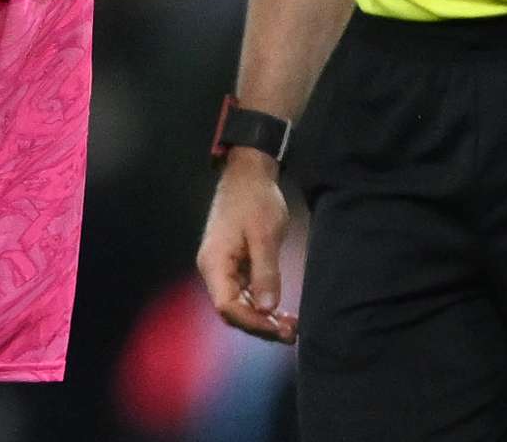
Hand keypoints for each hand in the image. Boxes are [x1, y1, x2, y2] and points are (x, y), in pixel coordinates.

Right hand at [196, 152, 297, 342]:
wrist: (248, 174)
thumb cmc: (255, 200)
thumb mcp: (264, 236)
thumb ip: (265, 273)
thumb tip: (266, 309)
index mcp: (215, 263)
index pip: (227, 306)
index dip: (252, 322)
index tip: (280, 328)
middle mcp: (213, 270)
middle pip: (232, 311)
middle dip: (260, 325)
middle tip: (293, 332)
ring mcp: (222, 268)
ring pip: (238, 304)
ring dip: (263, 318)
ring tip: (292, 326)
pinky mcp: (233, 265)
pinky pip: (244, 293)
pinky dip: (261, 305)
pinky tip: (281, 311)